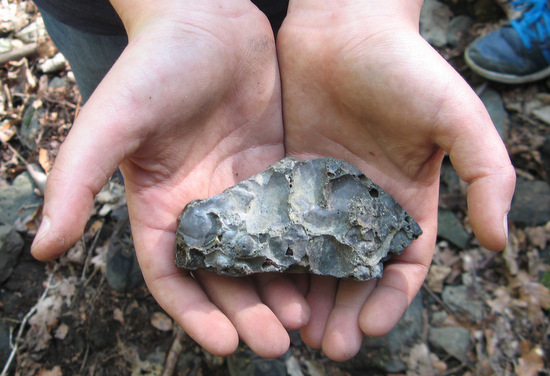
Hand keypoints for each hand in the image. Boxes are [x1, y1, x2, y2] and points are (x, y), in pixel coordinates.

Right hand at [31, 0, 308, 357]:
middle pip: (225, 276)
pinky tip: (325, 269)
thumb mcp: (110, 123)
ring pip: (263, 254)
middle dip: (249, 312)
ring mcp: (242, 192)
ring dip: (281, 289)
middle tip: (279, 343)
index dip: (195, 315)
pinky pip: (291, 218)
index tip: (225, 345)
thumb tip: (40, 248)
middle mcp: (202, 208)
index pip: (174, 277)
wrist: (208, 21)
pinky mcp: (275, 172)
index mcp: (161, 208)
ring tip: (305, 318)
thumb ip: (76, 181)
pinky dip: (304, 247)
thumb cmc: (153, 67)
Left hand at [277, 0, 515, 359]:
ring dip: (306, 294)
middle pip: (353, 273)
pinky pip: (279, 224)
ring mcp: (322, 194)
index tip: (370, 328)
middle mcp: (363, 205)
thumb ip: (488, 174)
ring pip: (313, 257)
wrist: (345, 26)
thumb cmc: (405, 67)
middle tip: (326, 346)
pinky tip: (263, 281)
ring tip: (292, 328)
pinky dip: (274, 255)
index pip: (401, 267)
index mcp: (405, 201)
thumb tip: (497, 242)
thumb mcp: (458, 118)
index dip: (389, 301)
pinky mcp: (287, 177)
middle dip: (343, 310)